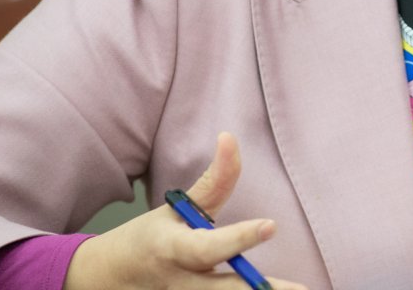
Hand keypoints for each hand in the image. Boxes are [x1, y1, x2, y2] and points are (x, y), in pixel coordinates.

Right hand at [64, 132, 306, 289]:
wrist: (110, 279)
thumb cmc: (151, 238)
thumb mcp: (176, 209)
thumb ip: (212, 182)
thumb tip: (230, 137)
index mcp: (173, 249)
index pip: (208, 247)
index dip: (239, 238)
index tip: (271, 224)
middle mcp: (181, 283)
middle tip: (301, 288)